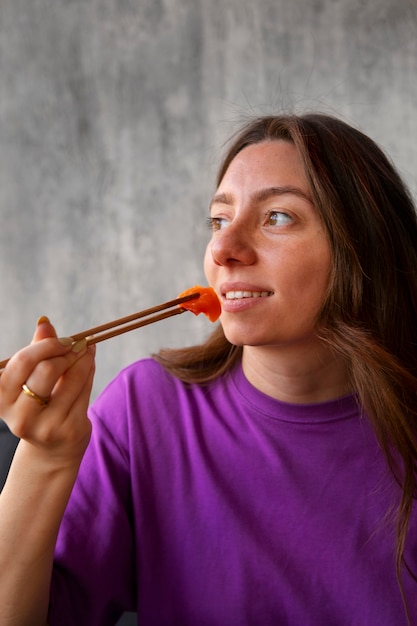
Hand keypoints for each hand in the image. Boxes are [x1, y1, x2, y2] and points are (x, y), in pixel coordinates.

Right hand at [0, 317, 94, 462]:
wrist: (53, 449)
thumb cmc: (39, 405)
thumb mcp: (30, 380)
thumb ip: (36, 352)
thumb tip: (44, 322)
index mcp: (2, 400)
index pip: (22, 363)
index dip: (46, 345)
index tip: (62, 339)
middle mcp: (21, 417)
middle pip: (46, 370)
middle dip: (65, 351)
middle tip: (76, 343)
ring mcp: (47, 426)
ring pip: (72, 378)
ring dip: (83, 357)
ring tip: (86, 349)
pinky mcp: (70, 429)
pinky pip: (85, 390)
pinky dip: (89, 370)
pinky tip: (89, 363)